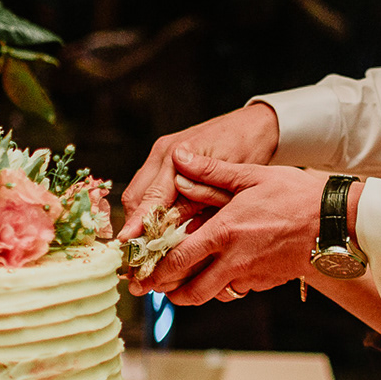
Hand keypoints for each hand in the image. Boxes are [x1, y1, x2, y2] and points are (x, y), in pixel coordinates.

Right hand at [119, 104, 280, 238]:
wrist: (253, 125)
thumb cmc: (246, 149)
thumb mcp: (228, 181)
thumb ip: (198, 201)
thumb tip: (169, 225)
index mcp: (177, 155)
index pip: (150, 197)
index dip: (138, 223)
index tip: (127, 243)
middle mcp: (162, 153)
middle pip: (135, 197)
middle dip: (135, 226)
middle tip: (140, 254)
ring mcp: (160, 154)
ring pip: (137, 194)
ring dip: (140, 218)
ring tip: (146, 247)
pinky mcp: (163, 159)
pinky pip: (147, 187)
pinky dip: (149, 208)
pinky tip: (158, 228)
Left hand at [135, 150, 324, 304]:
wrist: (336, 223)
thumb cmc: (296, 196)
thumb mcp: (252, 176)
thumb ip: (212, 172)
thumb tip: (181, 158)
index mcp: (223, 232)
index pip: (176, 260)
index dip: (152, 269)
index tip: (140, 270)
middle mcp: (232, 260)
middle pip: (188, 290)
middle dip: (166, 291)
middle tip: (153, 285)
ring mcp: (250, 276)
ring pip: (210, 296)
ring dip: (190, 293)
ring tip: (179, 283)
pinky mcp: (265, 283)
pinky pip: (234, 290)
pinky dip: (220, 287)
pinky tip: (217, 273)